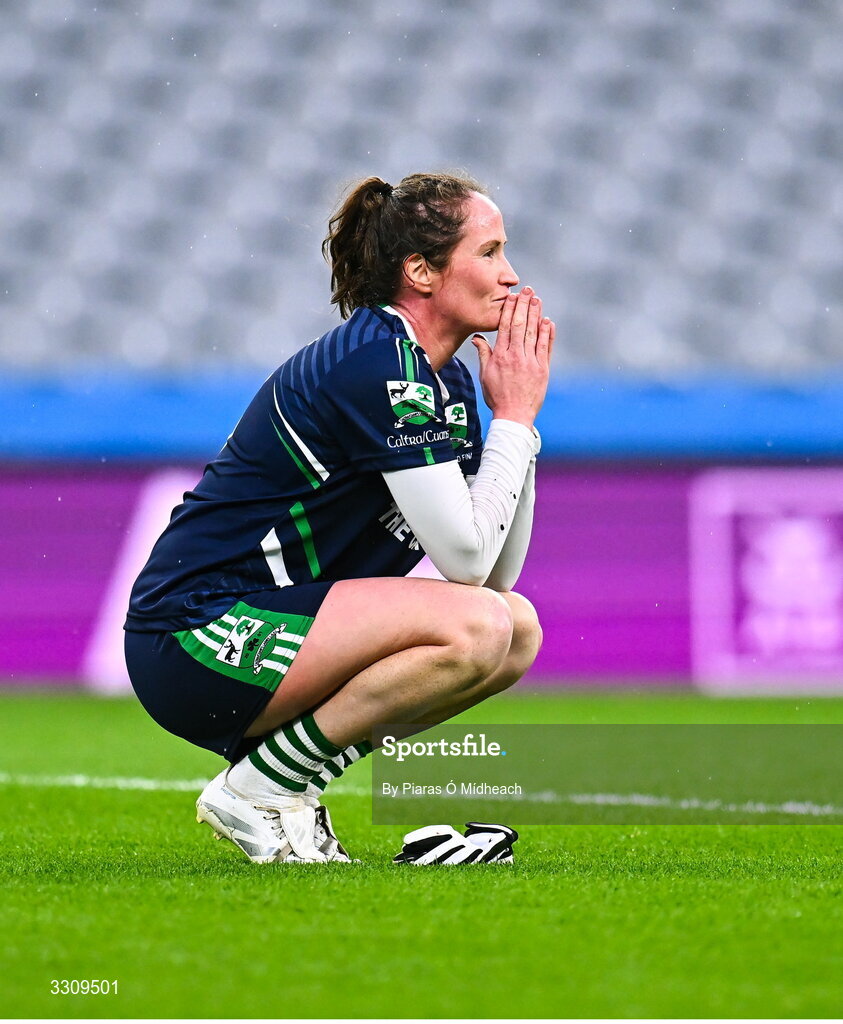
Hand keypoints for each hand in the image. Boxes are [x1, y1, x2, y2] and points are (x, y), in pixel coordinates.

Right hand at [472, 286, 554, 428]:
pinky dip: (547, 333)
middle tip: (527, 290)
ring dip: (536, 314)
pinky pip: (546, 347)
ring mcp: (531, 362)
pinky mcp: (543, 369)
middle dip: (524, 305)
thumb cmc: (497, 397)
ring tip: (537, 299)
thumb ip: (484, 354)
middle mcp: (516, 356)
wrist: (514, 415)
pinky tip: (548, 321)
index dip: (510, 309)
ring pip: (534, 333)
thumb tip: (477, 338)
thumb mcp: (485, 375)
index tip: (512, 296)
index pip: (506, 327)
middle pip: (521, 325)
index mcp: (500, 356)